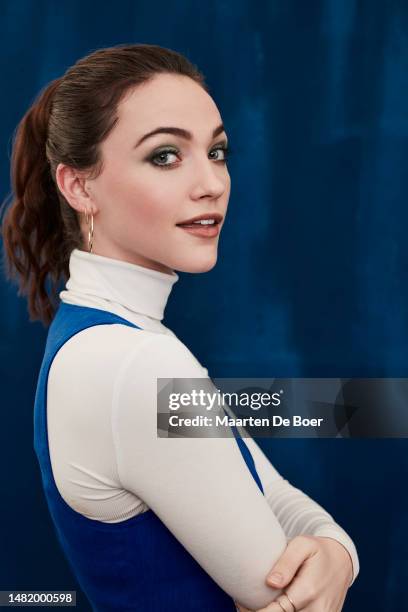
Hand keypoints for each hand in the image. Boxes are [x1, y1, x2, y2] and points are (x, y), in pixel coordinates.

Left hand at [234, 534, 352, 610]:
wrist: (342, 561)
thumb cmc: (317, 551)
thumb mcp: (302, 545)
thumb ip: (286, 563)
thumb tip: (270, 583)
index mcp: (308, 591)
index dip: (256, 611)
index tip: (241, 603)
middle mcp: (317, 610)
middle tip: (244, 604)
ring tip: (258, 604)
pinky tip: (275, 606)